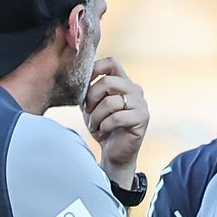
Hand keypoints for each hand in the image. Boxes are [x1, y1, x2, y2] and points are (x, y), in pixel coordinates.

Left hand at [81, 57, 147, 187]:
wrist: (114, 153)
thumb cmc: (102, 128)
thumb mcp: (91, 106)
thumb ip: (87, 91)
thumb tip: (74, 76)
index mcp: (123, 82)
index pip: (111, 62)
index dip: (95, 69)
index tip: (83, 84)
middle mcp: (134, 89)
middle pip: (107, 81)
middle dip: (91, 98)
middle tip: (87, 112)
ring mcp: (141, 103)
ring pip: (110, 102)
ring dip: (96, 116)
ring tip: (94, 126)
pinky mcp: (142, 118)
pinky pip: (117, 117)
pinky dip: (104, 126)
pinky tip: (103, 132)